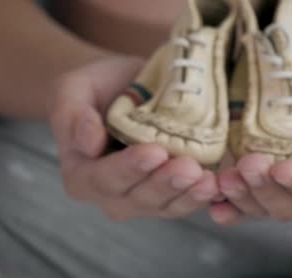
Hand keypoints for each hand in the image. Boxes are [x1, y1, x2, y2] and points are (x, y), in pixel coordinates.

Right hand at [48, 55, 217, 220]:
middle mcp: (110, 195)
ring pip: (166, 205)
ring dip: (188, 194)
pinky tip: (219, 185)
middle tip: (189, 167)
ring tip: (209, 180)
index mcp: (81, 175)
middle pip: (139, 197)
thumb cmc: (95, 88)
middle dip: (166, 183)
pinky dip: (202, 196)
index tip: (154, 152)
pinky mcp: (171, 194)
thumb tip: (88, 142)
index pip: (103, 178)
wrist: (123, 87)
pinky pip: (186, 202)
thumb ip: (72, 116)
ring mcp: (143, 199)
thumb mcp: (72, 90)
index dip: (129, 168)